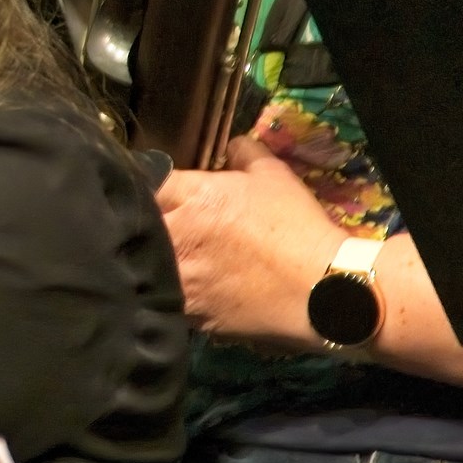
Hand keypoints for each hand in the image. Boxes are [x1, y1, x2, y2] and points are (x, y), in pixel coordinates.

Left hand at [154, 134, 349, 349]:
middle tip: (153, 224)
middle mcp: (177, 239)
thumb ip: (244, 152)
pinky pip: (168, 300)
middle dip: (143, 224)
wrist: (324, 292)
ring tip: (164, 258)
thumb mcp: (274, 176)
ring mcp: (180, 282)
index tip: (149, 189)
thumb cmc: (298, 228)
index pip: (144, 183)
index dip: (144, 184)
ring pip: (147, 267)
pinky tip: (188, 289)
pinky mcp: (191, 317)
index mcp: (192, 198)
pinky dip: (173, 294)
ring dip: (153, 261)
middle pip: (137, 227)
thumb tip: (230, 145)